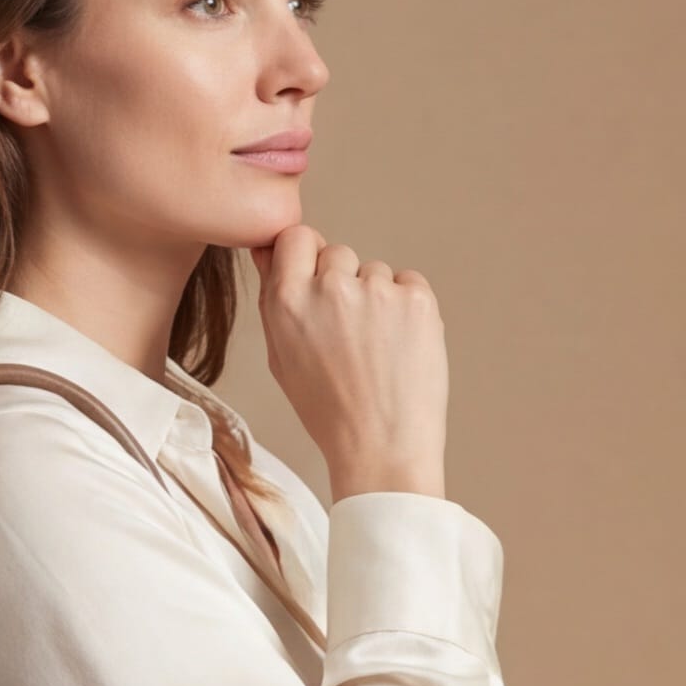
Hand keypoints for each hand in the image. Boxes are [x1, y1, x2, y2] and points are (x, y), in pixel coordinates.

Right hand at [249, 225, 448, 498]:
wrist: (382, 448)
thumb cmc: (330, 413)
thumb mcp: (282, 359)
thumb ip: (274, 301)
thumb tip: (268, 252)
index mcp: (288, 301)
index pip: (294, 236)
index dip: (306, 258)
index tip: (315, 281)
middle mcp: (331, 287)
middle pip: (337, 253)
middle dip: (342, 284)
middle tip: (349, 335)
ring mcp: (378, 290)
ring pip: (374, 272)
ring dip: (376, 300)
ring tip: (376, 351)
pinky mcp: (417, 298)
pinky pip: (409, 284)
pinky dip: (407, 309)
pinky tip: (399, 347)